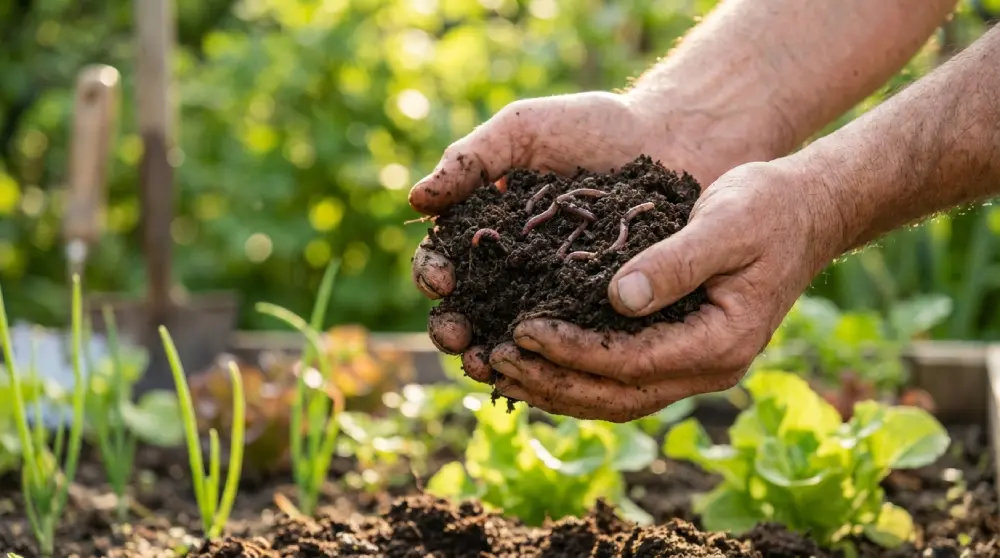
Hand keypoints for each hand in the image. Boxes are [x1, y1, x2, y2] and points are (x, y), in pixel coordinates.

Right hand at [410, 91, 716, 377]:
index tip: (440, 279)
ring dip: (492, 356)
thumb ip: (471, 158)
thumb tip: (417, 198)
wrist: (670, 139)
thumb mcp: (523, 130)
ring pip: (512, 335)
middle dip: (453, 327)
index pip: (443, 258)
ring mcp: (553, 295)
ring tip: (488, 366)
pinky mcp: (596, 312)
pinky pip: (568, 341)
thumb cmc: (591, 127)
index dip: (433, 272)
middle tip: (457, 338)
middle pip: (468, 308)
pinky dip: (550, 359)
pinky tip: (542, 370)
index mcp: (485, 229)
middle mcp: (512, 269)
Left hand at [490, 161, 843, 421]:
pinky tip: (535, 359)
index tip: (521, 329)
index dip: (572, 351)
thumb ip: (676, 262)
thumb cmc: (768, 208)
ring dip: (557, 388)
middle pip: (616, 396)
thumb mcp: (726, 225)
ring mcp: (695, 367)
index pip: (631, 362)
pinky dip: (575, 375)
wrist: (806, 212)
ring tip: (500, 368)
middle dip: (552, 382)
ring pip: (615, 398)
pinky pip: (620, 378)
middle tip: (494, 360)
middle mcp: (708, 368)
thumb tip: (620, 297)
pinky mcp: (680, 352)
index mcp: (721, 342)